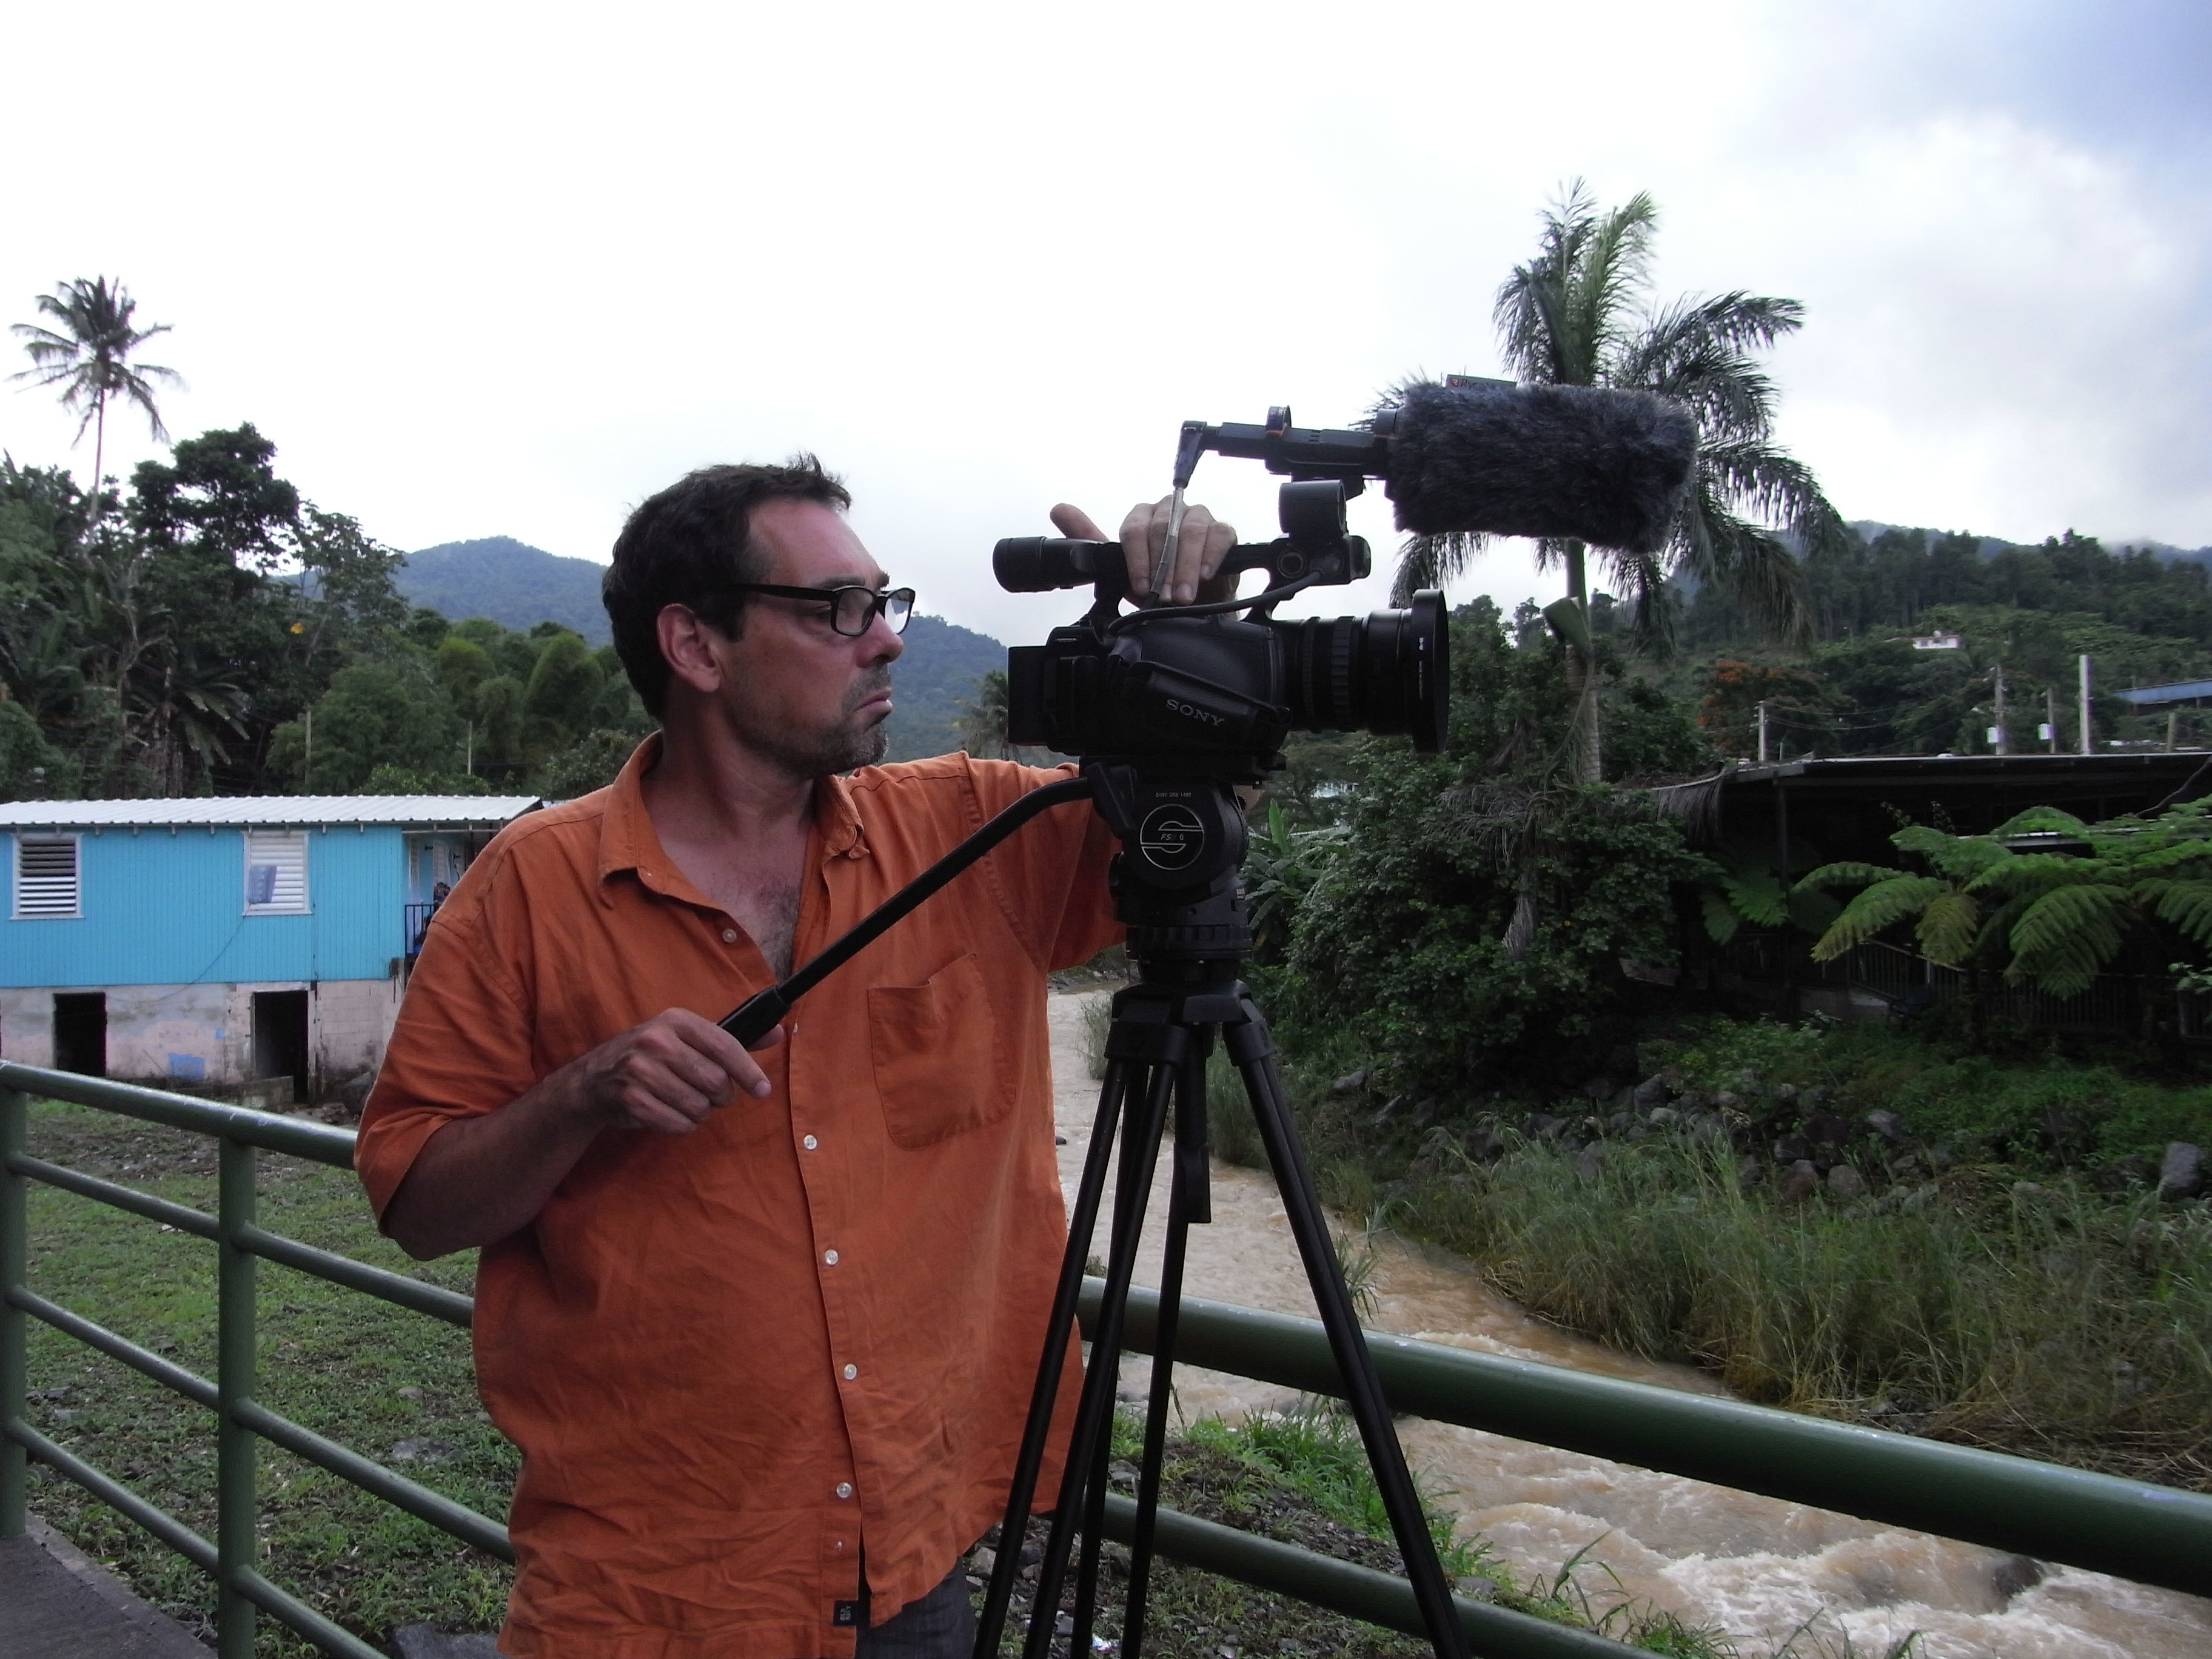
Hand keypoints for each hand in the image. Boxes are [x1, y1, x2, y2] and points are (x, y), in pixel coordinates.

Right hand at [563, 1008, 784, 1134]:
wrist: (595, 1078)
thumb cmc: (654, 1056)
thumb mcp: (689, 1038)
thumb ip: (734, 1039)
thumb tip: (779, 1033)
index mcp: (676, 1020)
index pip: (724, 1046)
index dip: (748, 1071)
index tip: (762, 1090)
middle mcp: (656, 1041)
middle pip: (715, 1082)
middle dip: (720, 1096)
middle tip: (711, 1096)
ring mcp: (640, 1070)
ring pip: (698, 1107)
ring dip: (699, 1112)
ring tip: (685, 1101)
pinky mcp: (631, 1099)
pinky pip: (677, 1124)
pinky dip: (681, 1124)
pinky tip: (669, 1112)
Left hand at [1050, 500, 1237, 606]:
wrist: (1192, 603)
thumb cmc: (1157, 583)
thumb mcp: (1119, 568)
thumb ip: (1090, 540)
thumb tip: (1059, 509)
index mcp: (1143, 516)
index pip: (1134, 528)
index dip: (1136, 559)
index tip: (1139, 585)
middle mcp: (1170, 511)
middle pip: (1164, 529)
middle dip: (1162, 568)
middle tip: (1162, 596)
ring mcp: (1198, 517)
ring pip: (1192, 531)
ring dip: (1185, 567)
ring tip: (1182, 595)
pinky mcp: (1223, 530)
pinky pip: (1219, 534)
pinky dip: (1211, 556)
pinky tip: (1205, 575)